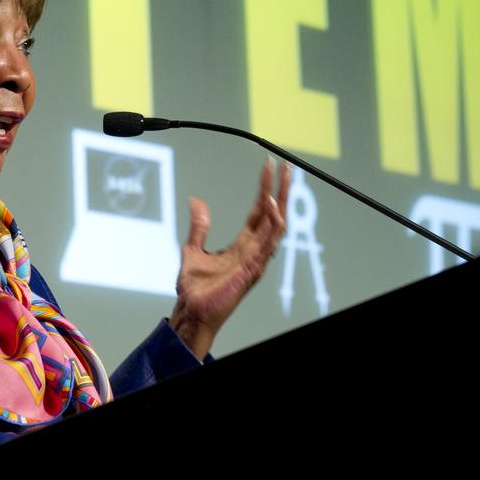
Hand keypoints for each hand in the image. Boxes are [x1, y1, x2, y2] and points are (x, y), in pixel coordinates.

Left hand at [169, 159, 291, 359]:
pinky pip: (268, 242)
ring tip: (283, 178)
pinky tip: (271, 204)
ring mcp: (256, 259)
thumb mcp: (193, 249)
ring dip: (281, 200)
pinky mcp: (253, 268)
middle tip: (287, 167)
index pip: (258, 211)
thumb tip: (196, 201)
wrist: (192, 312)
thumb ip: (199, 226)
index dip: (264, 189)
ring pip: (277, 224)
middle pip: (273, 214)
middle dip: (281, 190)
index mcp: (242, 245)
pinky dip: (272, 222)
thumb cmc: (196, 289)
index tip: (268, 168)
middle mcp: (253, 250)